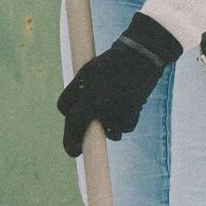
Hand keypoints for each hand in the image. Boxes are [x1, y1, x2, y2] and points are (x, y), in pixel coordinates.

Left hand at [58, 13, 180, 155]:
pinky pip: (124, 129)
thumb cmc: (116, 61)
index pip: (64, 106)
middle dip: (71, 142)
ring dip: (110, 129)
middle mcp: (93, 96)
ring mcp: (110, 106)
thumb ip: (83, 90)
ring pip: (105, 131)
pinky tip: (129, 109)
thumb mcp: (92, 70)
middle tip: (73, 152)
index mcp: (81, 83)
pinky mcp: (128, 113)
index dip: (67, 113)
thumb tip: (78, 115)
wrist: (142, 54)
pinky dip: (126, 124)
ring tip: (116, 114)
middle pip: (74, 124)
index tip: (70, 120)